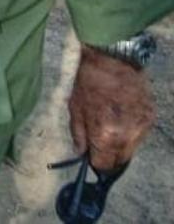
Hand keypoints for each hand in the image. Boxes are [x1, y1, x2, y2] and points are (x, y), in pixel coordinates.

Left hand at [69, 45, 153, 170]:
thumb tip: (81, 152)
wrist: (114, 60)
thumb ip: (79, 135)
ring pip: (131, 150)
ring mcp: (142, 128)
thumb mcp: (75, 109)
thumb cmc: (89, 83)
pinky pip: (139, 136)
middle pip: (120, 161)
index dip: (95, 162)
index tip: (90, 157)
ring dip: (119, 146)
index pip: (104, 165)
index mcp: (106, 136)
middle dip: (108, 157)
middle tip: (98, 145)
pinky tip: (120, 119)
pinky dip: (129, 134)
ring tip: (108, 128)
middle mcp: (127, 137)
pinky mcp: (151, 119)